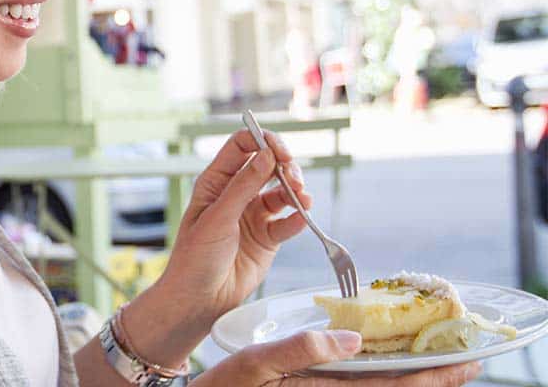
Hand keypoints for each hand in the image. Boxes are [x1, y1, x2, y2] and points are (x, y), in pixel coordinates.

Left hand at [157, 129, 311, 328]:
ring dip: (295, 191)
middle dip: (285, 166)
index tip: (279, 151)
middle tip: (293, 179)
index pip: (242, 146)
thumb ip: (243, 186)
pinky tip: (302, 218)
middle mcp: (236, 194)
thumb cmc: (195, 257)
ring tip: (302, 198)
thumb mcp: (217, 218)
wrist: (199, 300)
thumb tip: (266, 154)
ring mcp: (253, 215)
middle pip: (268, 165)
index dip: (262, 141)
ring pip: (282, 192)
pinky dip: (298, 218)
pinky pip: (288, 222)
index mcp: (216, 182)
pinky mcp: (267, 238)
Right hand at [189, 330, 481, 385]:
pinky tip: (391, 374)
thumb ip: (300, 349)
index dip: (434, 376)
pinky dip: (387, 386)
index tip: (466, 361)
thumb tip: (350, 339)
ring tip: (442, 368)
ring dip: (416, 384)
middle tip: (469, 363)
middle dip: (436, 381)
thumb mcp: (252, 363)